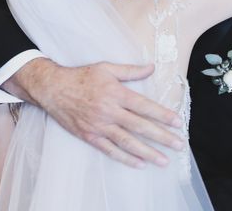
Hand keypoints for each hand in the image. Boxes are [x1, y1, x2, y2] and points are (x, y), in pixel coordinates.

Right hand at [7, 59, 184, 167]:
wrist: (53, 89)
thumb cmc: (81, 76)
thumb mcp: (106, 68)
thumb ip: (130, 70)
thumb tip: (152, 67)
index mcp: (115, 93)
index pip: (144, 106)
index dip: (162, 115)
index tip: (178, 122)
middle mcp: (109, 111)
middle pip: (140, 126)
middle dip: (162, 137)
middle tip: (179, 145)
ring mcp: (99, 125)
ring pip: (127, 142)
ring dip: (147, 152)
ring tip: (164, 160)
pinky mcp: (90, 136)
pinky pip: (110, 150)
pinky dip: (125, 158)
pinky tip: (139, 164)